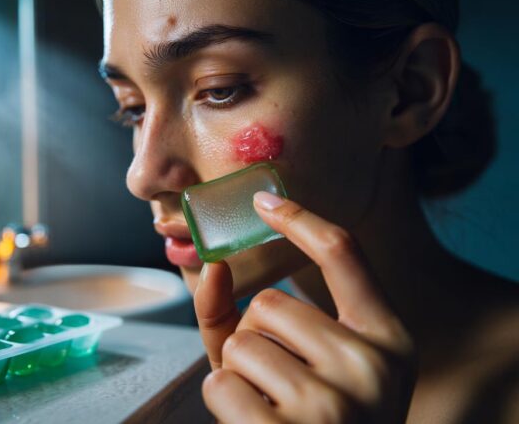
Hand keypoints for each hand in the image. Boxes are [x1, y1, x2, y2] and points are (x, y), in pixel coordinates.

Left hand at [194, 192, 415, 422]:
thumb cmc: (310, 420)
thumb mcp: (300, 364)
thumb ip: (245, 313)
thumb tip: (211, 265)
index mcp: (390, 340)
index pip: (346, 254)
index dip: (301, 220)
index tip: (263, 199)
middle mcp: (372, 366)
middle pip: (270, 305)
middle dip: (258, 342)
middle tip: (284, 384)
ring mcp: (335, 403)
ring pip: (241, 344)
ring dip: (240, 376)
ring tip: (274, 409)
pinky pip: (221, 384)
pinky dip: (225, 404)